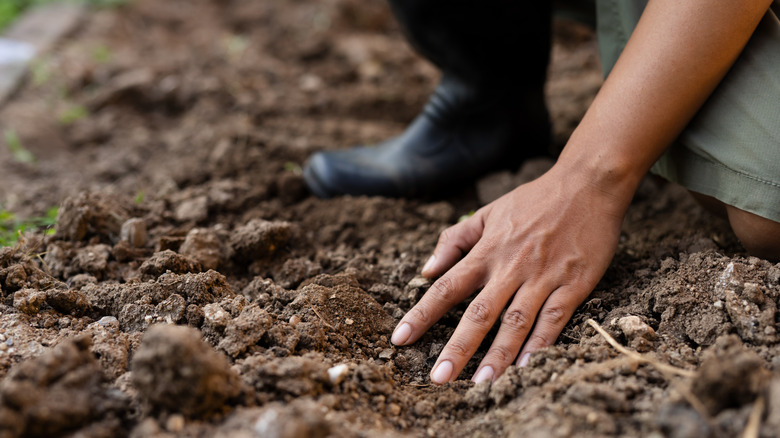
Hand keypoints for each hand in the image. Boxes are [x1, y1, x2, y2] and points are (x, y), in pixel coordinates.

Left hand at [390, 164, 627, 383]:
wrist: (588, 185)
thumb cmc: (535, 199)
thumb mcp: (489, 212)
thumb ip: (456, 240)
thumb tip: (427, 268)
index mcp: (487, 251)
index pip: (446, 287)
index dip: (422, 314)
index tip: (400, 339)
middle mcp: (510, 267)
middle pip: (479, 312)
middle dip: (457, 347)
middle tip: (438, 378)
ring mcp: (543, 277)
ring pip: (516, 321)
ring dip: (498, 355)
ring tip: (481, 383)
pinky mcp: (574, 284)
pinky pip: (554, 318)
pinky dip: (540, 343)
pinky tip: (526, 366)